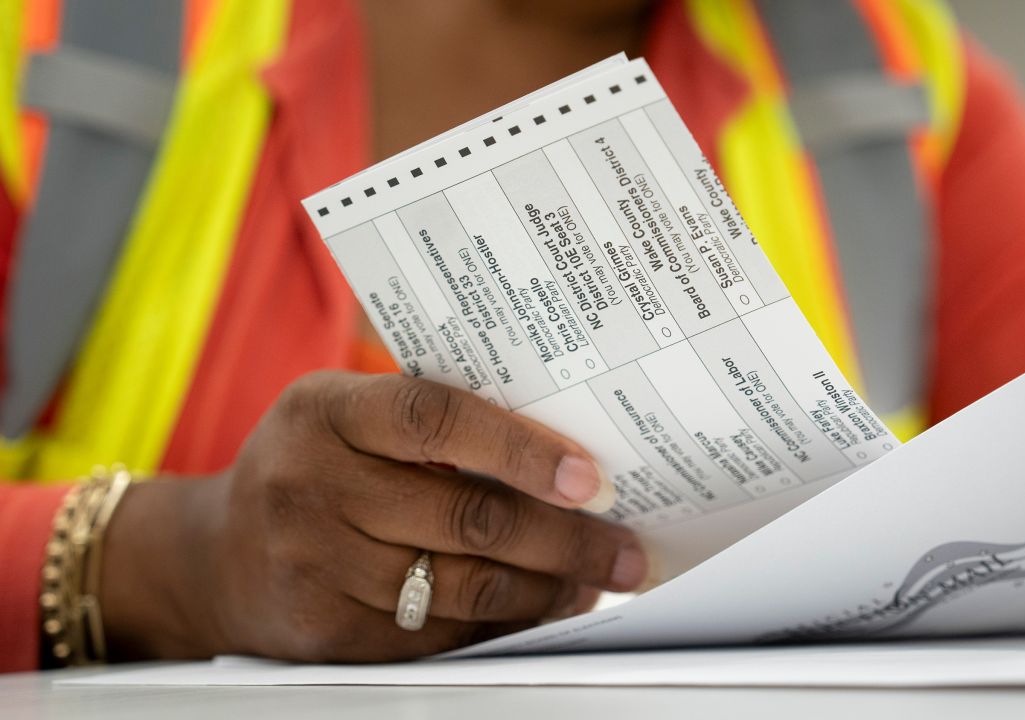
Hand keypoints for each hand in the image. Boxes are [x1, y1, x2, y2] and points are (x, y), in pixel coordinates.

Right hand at [99, 371, 646, 661]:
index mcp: (324, 412)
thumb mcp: (343, 413)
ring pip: (461, 586)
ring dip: (545, 589)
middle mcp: (311, 485)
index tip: (589, 476)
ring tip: (594, 582)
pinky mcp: (326, 633)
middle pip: (465, 518)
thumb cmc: (308, 465)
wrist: (211, 556)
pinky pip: (436, 635)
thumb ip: (428, 420)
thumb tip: (560, 450)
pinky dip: (500, 625)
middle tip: (623, 549)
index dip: (520, 448)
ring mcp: (315, 565)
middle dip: (564, 539)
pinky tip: (537, 610)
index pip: (435, 419)